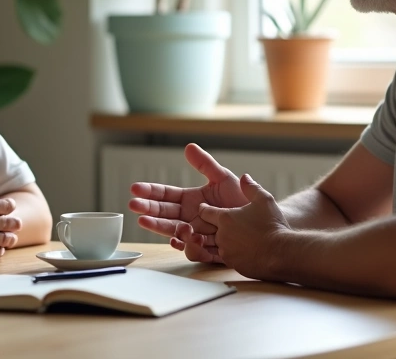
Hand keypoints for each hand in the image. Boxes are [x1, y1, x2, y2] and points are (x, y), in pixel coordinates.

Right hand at [128, 143, 248, 263]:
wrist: (262, 220)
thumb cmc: (242, 199)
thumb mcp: (223, 178)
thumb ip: (206, 165)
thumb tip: (188, 147)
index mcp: (190, 200)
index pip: (166, 195)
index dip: (151, 192)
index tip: (135, 189)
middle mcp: (190, 218)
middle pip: (164, 214)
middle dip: (148, 209)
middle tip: (133, 205)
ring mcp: (197, 234)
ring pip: (174, 233)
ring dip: (160, 227)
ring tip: (148, 221)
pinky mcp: (208, 249)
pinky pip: (194, 250)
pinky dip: (186, 245)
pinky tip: (179, 238)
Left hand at [199, 174, 291, 279]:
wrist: (282, 253)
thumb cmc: (273, 225)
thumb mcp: (264, 200)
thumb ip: (251, 187)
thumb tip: (244, 177)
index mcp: (225, 218)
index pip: (205, 212)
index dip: (205, 209)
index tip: (206, 208)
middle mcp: (221, 235)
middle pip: (209, 229)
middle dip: (214, 226)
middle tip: (225, 224)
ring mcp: (226, 252)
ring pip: (218, 245)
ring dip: (224, 241)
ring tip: (239, 238)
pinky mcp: (232, 265)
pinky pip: (228, 258)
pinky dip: (233, 253)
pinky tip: (245, 249)